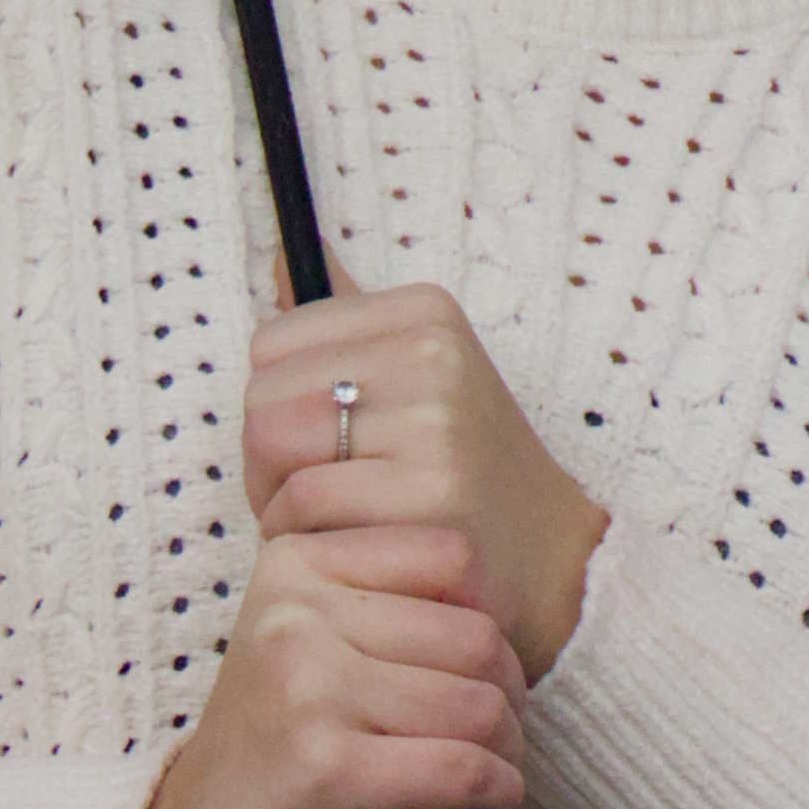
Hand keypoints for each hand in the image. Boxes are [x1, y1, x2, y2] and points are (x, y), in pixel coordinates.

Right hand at [119, 520, 527, 808]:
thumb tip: (509, 596)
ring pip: (475, 705)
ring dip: (507, 746)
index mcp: (295, 562)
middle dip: (509, 691)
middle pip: (474, 634)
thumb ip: (383, 596)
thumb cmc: (273, 745)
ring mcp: (308, 692)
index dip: (491, 612)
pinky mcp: (327, 771)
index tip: (483, 664)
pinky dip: (494, 788)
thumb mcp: (307, 639)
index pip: (452, 554)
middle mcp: (294, 614)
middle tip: (501, 729)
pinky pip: (458, 768)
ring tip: (495, 764)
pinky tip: (491, 798)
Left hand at [245, 280, 609, 691]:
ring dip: (277, 506)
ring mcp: (435, 421)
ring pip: (273, 450)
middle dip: (265, 462)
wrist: (546, 557)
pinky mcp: (430, 492)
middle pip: (263, 398)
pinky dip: (301, 541)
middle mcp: (433, 354)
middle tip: (310, 498)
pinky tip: (343, 552)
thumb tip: (280, 252)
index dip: (272, 405)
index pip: (270, 344)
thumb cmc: (457, 466)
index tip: (314, 445)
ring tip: (325, 526)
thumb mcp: (416, 371)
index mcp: (424, 312)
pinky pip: (303, 507)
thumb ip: (346, 318)